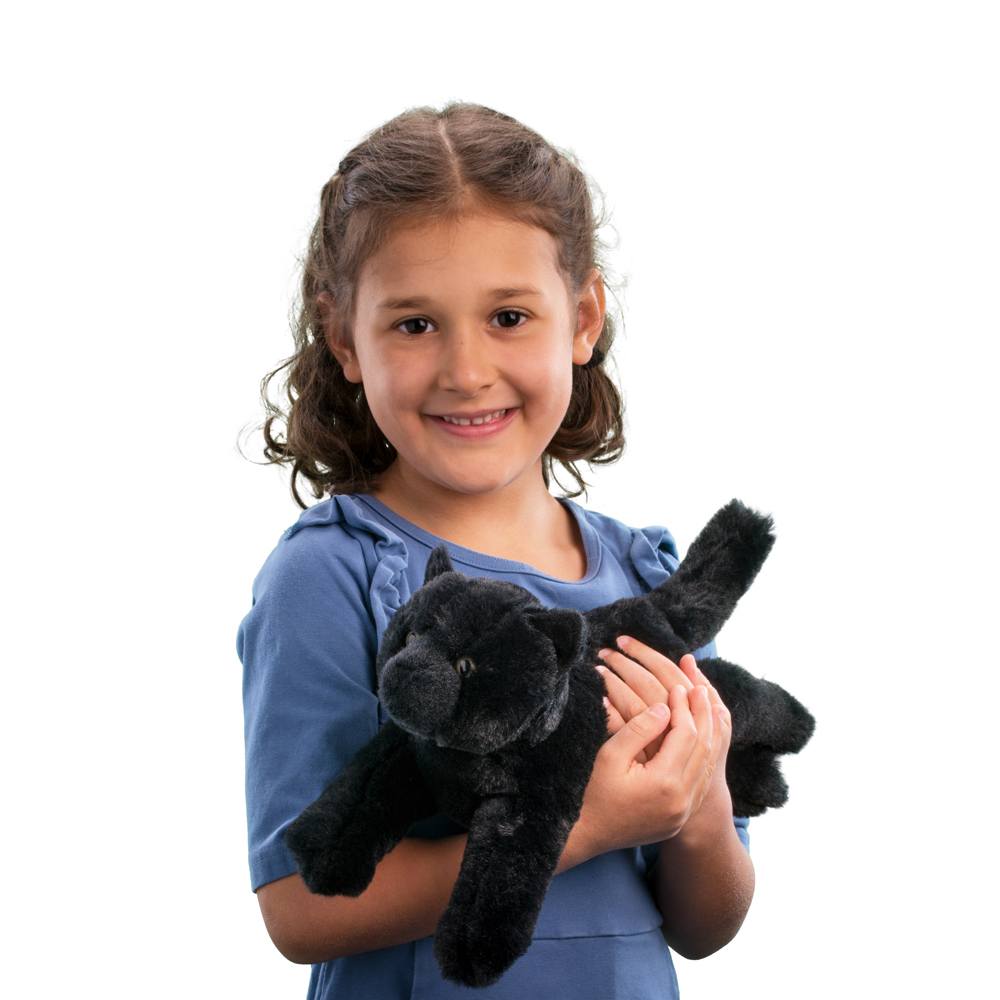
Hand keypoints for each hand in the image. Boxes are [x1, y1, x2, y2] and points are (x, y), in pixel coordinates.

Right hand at [577, 637, 731, 855]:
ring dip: (707, 734)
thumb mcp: (610, 755)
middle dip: (701, 716)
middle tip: (698, 689)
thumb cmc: (592, 792)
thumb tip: (665, 708)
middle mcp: (681, 801)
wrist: (585, 835)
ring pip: (706, 766)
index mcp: (664, 783)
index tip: (678, 687)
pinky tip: (699, 740)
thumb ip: (640, 728)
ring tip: (703, 709)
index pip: (686, 735)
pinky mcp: (680, 818)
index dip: (683, 707)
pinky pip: (700, 782)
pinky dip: (703, 757)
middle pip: (703, 749)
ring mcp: (682, 813)